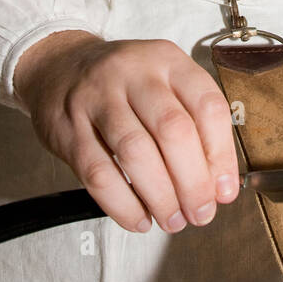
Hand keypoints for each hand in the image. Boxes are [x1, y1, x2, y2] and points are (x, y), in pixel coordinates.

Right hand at [13, 31, 239, 234]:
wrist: (58, 67)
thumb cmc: (124, 85)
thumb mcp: (164, 84)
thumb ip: (193, 127)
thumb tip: (218, 186)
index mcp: (168, 61)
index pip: (207, 106)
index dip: (221, 155)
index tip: (224, 191)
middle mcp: (134, 73)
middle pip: (173, 130)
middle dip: (193, 182)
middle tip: (200, 212)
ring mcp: (98, 98)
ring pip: (135, 152)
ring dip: (160, 196)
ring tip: (172, 220)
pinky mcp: (69, 128)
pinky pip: (98, 172)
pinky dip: (123, 204)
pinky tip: (138, 219)